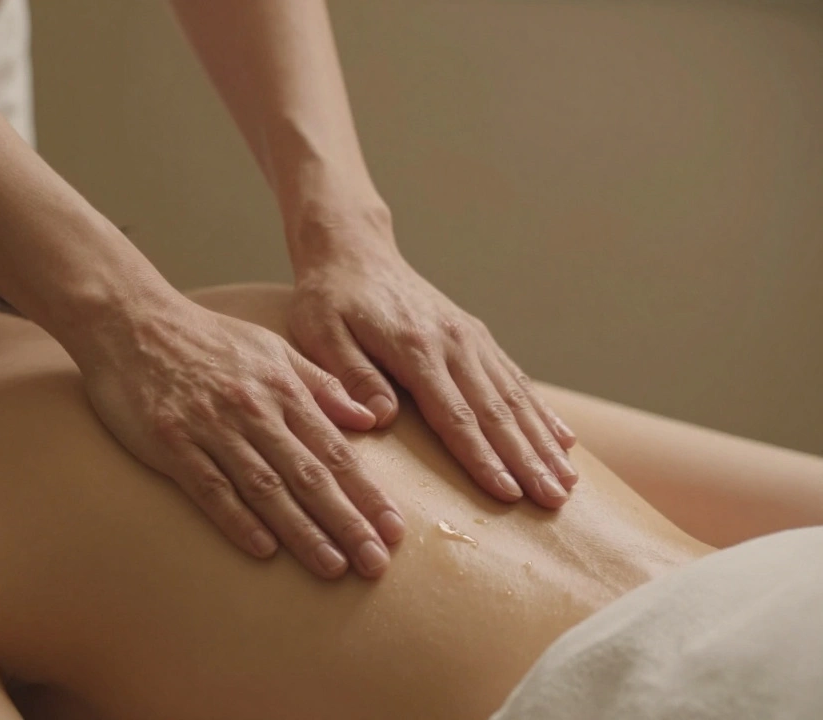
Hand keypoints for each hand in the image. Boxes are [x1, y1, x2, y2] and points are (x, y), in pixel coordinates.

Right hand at [77, 297, 406, 579]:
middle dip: (347, 521)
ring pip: (266, 486)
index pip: (335, 450)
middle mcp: (253, 409)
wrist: (131, 321)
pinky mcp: (171, 442)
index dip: (367, 493)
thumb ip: (321, 384)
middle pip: (309, 474)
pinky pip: (210, 487)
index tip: (394, 528)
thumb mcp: (271, 348)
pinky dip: (237, 519)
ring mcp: (211, 427)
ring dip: (302, 529)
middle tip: (376, 562)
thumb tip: (369, 417)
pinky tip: (263, 549)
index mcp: (282, 388)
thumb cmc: (205, 338)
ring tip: (332, 565)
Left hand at [287, 212, 578, 507]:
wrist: (353, 253)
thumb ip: (350, 375)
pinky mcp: (476, 337)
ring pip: (514, 398)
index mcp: (416, 348)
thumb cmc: (330, 300)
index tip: (508, 493)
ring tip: (567, 483)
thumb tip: (381, 418)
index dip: (482, 457)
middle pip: (496, 412)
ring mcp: (470, 339)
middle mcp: (454, 343)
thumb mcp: (321, 334)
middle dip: (527, 460)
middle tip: (553, 501)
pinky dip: (541, 412)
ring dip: (542, 443)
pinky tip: (564, 440)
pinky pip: (515, 379)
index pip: (455, 415)